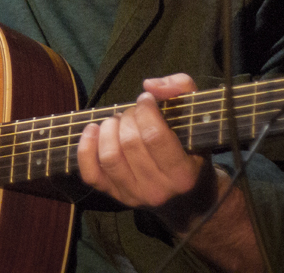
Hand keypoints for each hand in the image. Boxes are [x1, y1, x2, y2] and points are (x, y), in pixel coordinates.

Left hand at [77, 74, 217, 230]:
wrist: (187, 198)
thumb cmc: (191, 152)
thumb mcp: (197, 119)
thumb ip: (182, 90)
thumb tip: (150, 86)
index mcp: (182, 174)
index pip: (154, 136)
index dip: (146, 111)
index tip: (146, 99)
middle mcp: (157, 190)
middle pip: (129, 143)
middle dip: (128, 117)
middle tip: (134, 112)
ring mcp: (133, 195)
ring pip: (109, 156)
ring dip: (108, 129)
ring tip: (117, 121)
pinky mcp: (113, 195)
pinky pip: (90, 173)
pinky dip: (86, 148)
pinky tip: (93, 130)